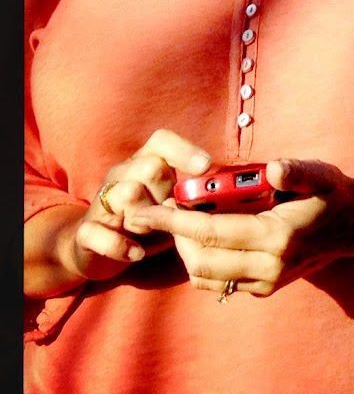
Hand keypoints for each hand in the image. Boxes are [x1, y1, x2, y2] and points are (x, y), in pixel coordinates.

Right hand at [71, 129, 212, 284]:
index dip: (185, 150)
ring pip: (127, 193)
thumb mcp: (172, 204)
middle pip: (151, 167)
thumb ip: (192, 194)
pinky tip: (136, 253)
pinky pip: (99, 232)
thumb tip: (228, 191)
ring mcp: (101, 201)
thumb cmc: (147, 219)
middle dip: (167, 193)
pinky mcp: (86, 231)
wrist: (96, 247)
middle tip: (169, 213)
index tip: (207, 167)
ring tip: (151, 232)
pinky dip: (121, 246)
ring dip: (146, 218)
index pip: (162, 140)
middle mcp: (121, 174)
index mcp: (145, 161)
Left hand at [124, 157, 353, 299]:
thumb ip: (296, 171)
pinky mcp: (264, 289)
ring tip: (182, 224)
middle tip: (163, 211)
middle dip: (174, 236)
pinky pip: (218, 283)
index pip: (211, 231)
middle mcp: (268, 265)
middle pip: (200, 260)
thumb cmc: (332, 193)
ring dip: (186, 251)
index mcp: (277, 235)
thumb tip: (272, 169)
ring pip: (205, 276)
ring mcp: (265, 282)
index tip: (147, 210)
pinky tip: (203, 240)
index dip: (174, 220)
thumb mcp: (320, 174)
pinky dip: (201, 264)